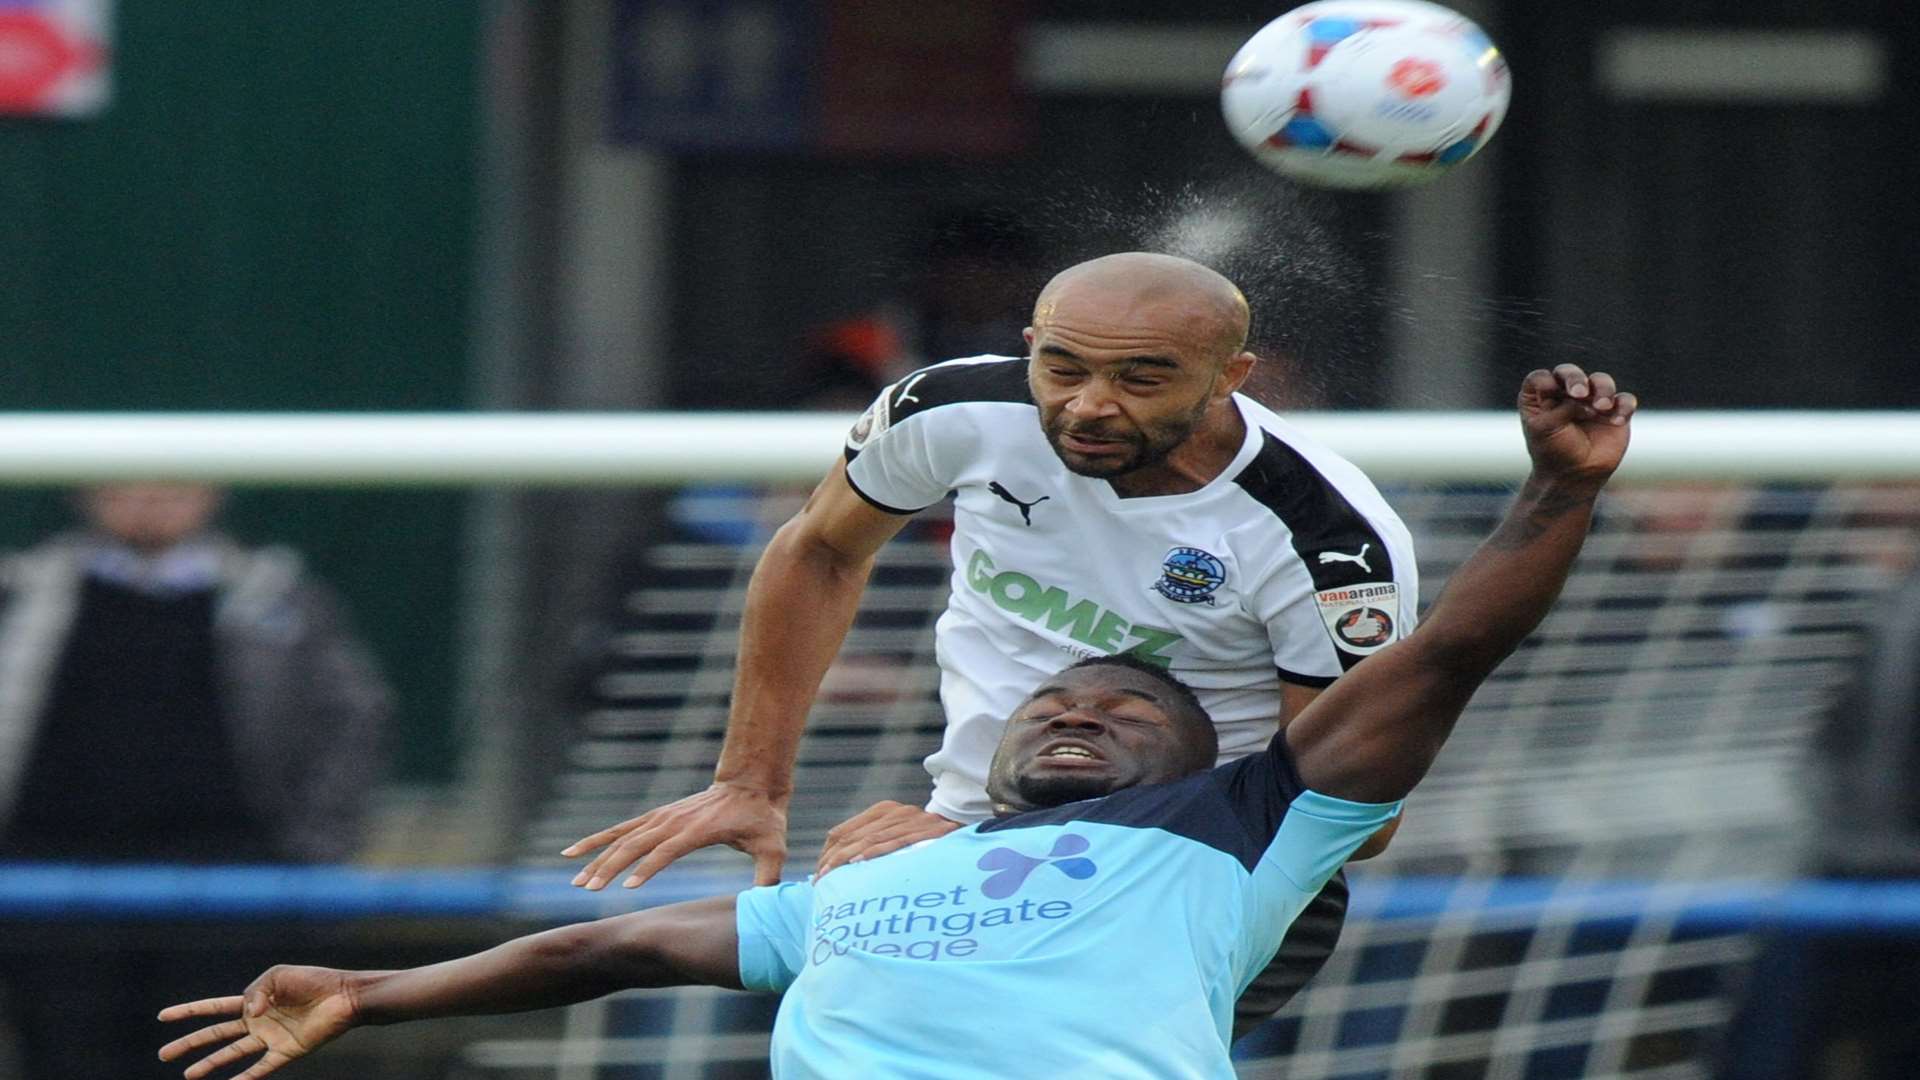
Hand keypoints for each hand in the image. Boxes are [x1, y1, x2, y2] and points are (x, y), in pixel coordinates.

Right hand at [158, 966, 357, 1079]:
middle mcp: (258, 1022)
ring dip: (210, 1064)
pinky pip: (261, 1068)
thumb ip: (256, 992)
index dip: (189, 1012)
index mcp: (254, 1000)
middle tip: (163, 1055)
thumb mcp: (278, 976)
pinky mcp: (286, 1051)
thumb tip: (248, 1016)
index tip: (162, 1017)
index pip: (214, 1008)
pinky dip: (245, 1079)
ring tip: (188, 1075)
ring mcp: (270, 1038)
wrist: (344, 995)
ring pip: (232, 1054)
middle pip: (215, 1034)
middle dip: (189, 1044)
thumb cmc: (313, 981)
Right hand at [564, 781, 788, 889]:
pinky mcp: (655, 818)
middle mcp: (674, 822)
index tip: (625, 887)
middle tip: (588, 889)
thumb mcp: (773, 845)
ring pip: (622, 838)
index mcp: (697, 830)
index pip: (667, 850)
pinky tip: (572, 853)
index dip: (648, 867)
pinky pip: (620, 830)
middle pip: (635, 845)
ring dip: (597, 858)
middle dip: (610, 866)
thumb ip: (769, 874)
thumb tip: (770, 903)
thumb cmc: (762, 818)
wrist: (750, 784)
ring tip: (576, 879)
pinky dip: (596, 840)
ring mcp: (662, 818)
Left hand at [816, 801, 963, 877]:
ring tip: (832, 878)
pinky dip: (874, 852)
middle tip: (820, 882)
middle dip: (832, 859)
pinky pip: (895, 842)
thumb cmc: (931, 847)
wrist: (973, 836)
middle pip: (852, 835)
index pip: (843, 830)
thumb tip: (840, 868)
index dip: (827, 853)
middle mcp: (897, 811)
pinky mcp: (928, 830)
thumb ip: (874, 846)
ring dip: (847, 859)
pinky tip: (859, 863)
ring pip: (870, 839)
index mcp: (884, 810)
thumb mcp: (899, 839)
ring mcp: (913, 819)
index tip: (819, 875)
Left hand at [1518, 364, 1636, 482]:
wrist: (1575, 477)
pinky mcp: (1614, 412)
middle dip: (1575, 378)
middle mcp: (1565, 395)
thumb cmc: (1553, 452)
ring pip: (1601, 381)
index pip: (1541, 378)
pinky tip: (1616, 421)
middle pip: (1570, 373)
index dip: (1545, 380)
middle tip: (1580, 393)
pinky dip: (1623, 406)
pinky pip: (1625, 400)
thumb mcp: (1544, 429)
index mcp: (1540, 398)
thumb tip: (1584, 396)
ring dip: (1603, 389)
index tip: (1550, 391)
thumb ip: (1560, 408)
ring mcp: (1591, 402)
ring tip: (1601, 408)